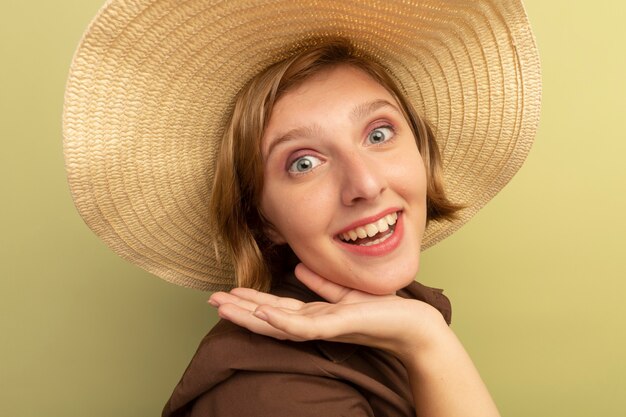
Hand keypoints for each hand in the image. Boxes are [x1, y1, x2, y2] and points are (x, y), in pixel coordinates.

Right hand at [208, 263, 446, 358]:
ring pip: (277, 324)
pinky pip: (302, 325)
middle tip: (211, 301)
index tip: (228, 293)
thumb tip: (300, 268)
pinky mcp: (335, 326)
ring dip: (248, 315)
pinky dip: (279, 320)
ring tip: (222, 306)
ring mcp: (322, 327)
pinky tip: (260, 312)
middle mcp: (313, 324)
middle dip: (239, 309)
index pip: (276, 309)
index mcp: (315, 315)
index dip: (251, 301)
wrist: (412, 325)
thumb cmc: (381, 310)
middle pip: (268, 318)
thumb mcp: (345, 292)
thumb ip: (322, 283)